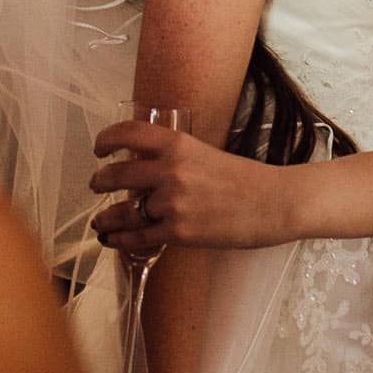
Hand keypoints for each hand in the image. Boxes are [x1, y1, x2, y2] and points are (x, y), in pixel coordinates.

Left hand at [91, 120, 296, 250]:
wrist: (275, 203)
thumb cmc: (246, 179)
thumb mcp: (207, 155)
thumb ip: (176, 158)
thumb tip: (145, 167)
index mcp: (179, 143)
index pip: (129, 133)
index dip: (106, 139)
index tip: (99, 148)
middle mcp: (171, 170)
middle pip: (116, 174)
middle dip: (99, 181)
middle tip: (96, 185)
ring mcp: (173, 203)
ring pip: (123, 211)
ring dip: (105, 217)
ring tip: (100, 221)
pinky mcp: (179, 232)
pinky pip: (138, 236)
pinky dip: (121, 239)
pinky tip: (114, 239)